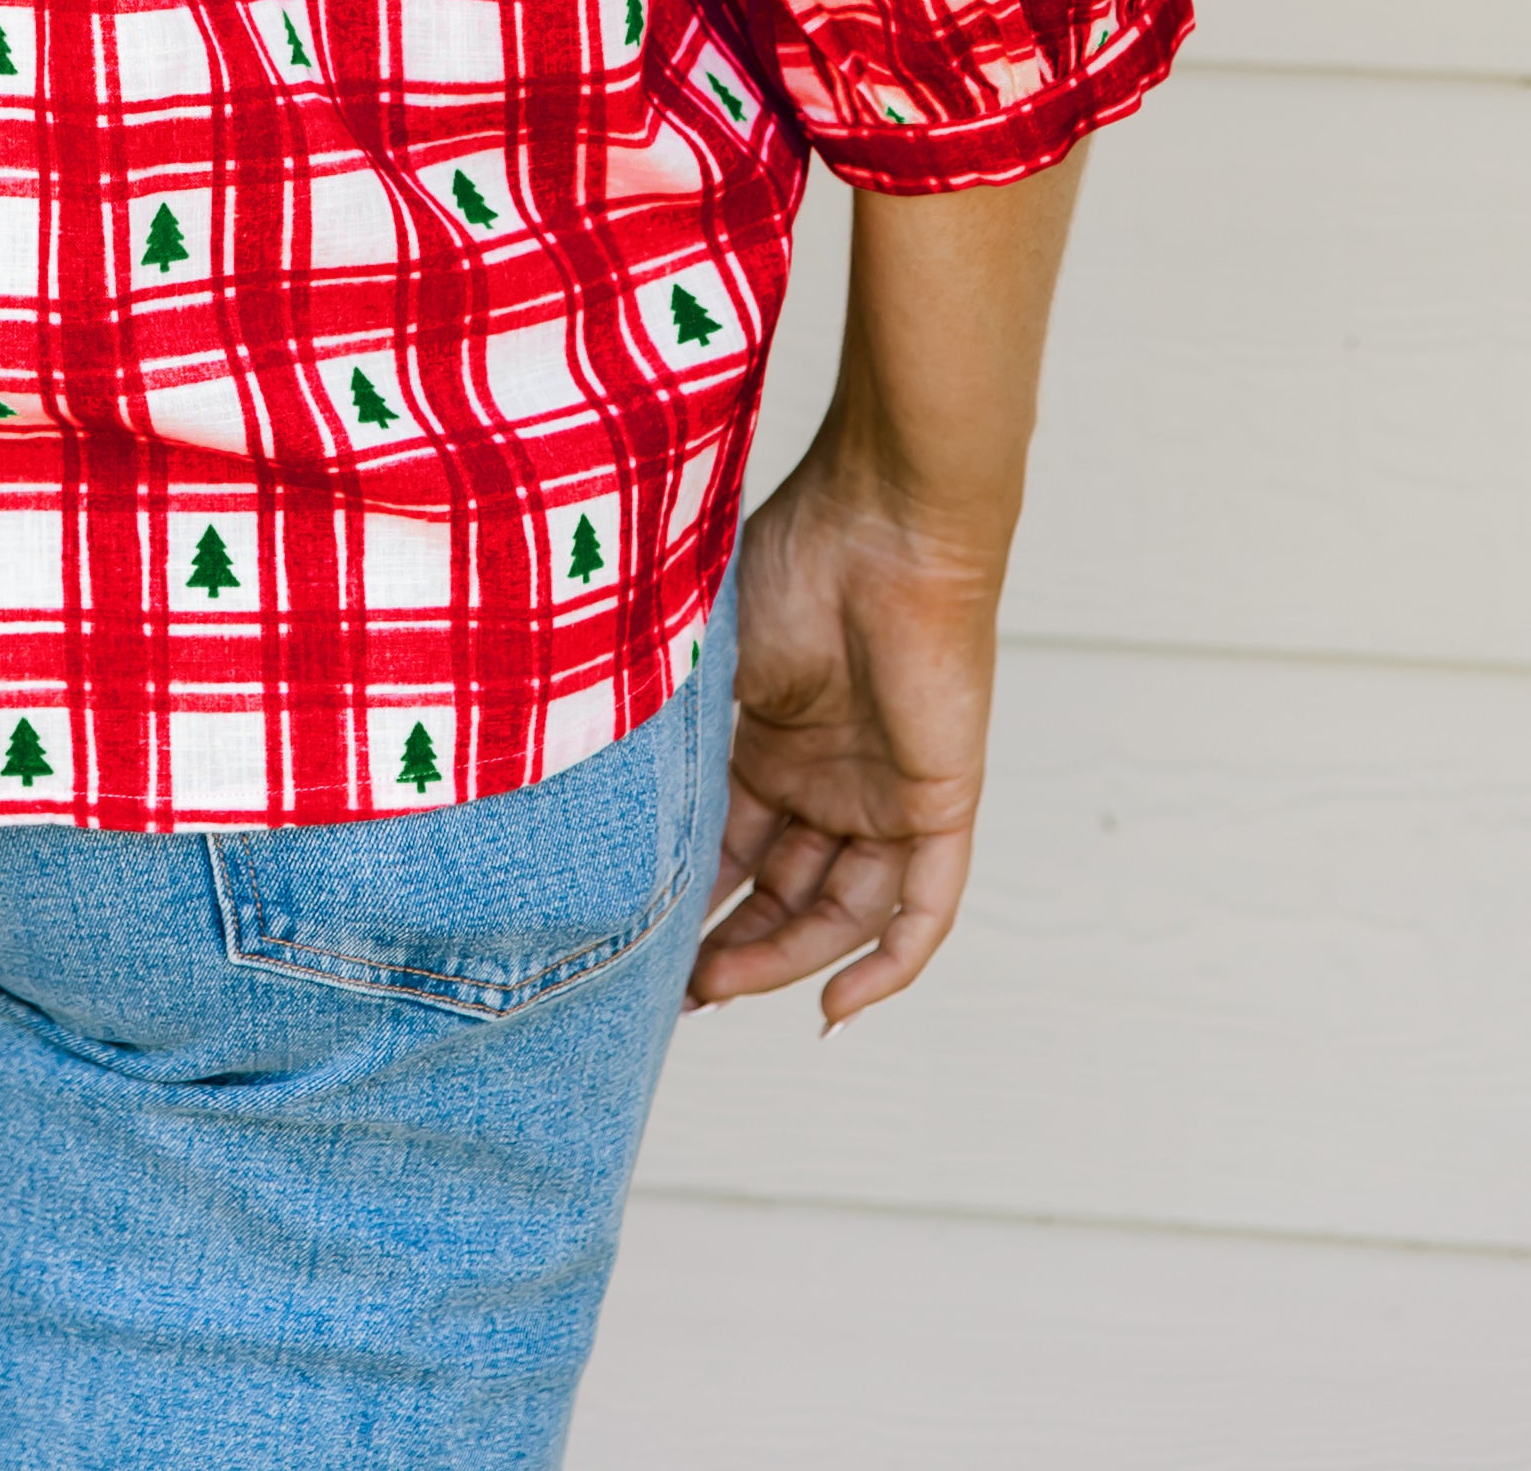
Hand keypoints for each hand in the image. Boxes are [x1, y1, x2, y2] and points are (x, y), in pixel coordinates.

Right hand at [688, 448, 1002, 1025]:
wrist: (888, 522)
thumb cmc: (800, 557)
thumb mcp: (714, 652)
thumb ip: (675, 719)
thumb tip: (590, 770)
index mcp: (778, 740)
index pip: (737, 843)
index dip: (695, 895)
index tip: (640, 941)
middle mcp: (832, 777)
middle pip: (785, 888)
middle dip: (732, 942)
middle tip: (674, 986)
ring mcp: (887, 794)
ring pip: (841, 910)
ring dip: (786, 958)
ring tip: (717, 987)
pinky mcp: (940, 803)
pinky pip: (923, 910)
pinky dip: (887, 966)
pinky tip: (835, 1009)